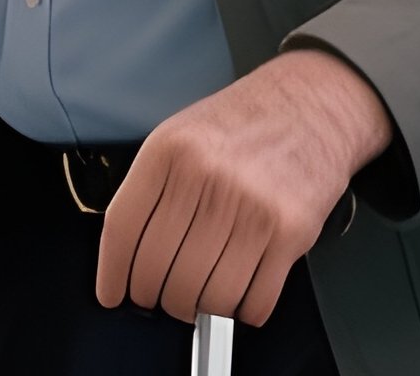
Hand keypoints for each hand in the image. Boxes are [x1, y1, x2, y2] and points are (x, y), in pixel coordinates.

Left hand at [96, 48, 394, 325]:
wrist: (309, 106)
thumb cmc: (240, 124)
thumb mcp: (179, 134)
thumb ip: (154, 184)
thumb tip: (129, 248)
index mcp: (168, 151)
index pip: (124, 226)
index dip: (113, 270)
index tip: (111, 294)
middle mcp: (206, 178)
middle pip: (161, 265)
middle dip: (152, 296)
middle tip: (154, 300)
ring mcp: (250, 207)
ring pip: (207, 290)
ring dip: (195, 310)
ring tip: (192, 304)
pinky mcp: (291, 232)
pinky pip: (257, 296)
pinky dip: (242, 312)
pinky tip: (235, 302)